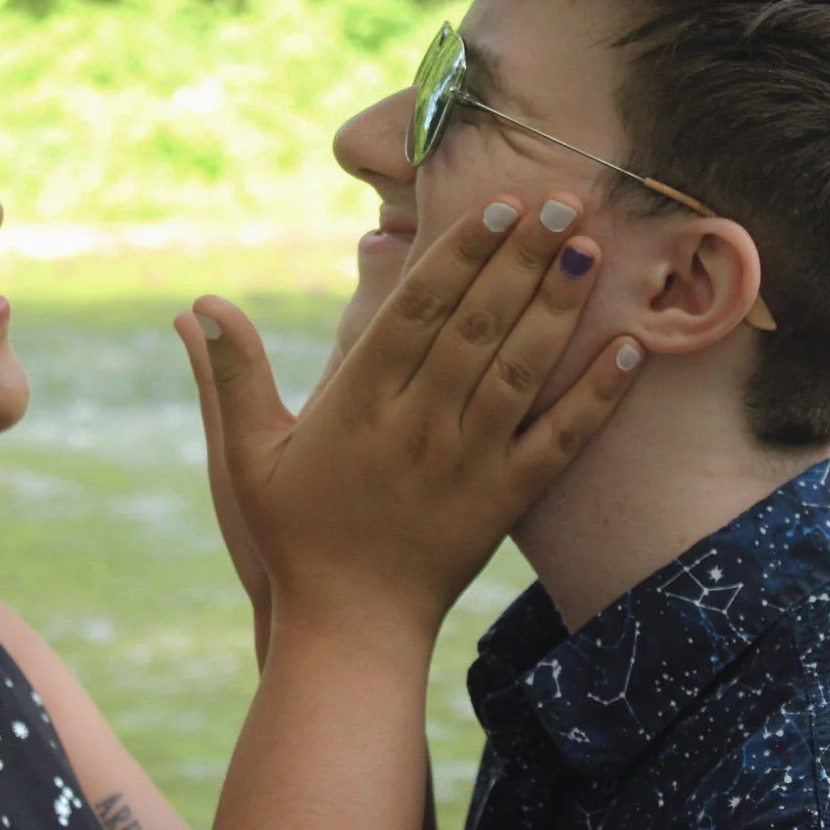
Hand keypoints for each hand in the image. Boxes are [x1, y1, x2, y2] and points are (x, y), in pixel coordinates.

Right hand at [176, 195, 641, 644]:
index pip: (419, 310)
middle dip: (523, 259)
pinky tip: (629, 350)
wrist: (349, 629)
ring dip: (559, 308)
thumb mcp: (246, 454)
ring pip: (522, 371)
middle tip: (564, 201)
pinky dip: (597, 397)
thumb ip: (229, 375)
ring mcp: (469, 462)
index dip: (462, 252)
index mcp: (360, 402)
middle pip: (479, 326)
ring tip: (592, 252)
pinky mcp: (506, 501)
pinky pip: (560, 441)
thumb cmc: (293, 536)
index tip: (497, 206)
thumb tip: (199, 305)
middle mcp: (420, 423)